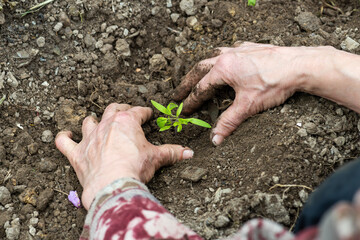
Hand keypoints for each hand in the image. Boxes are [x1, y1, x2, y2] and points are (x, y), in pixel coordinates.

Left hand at [55, 103, 193, 209]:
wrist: (112, 185)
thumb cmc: (134, 167)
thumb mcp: (156, 158)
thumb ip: (173, 152)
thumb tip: (190, 153)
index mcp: (126, 122)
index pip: (138, 112)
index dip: (144, 112)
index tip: (148, 114)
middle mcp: (106, 125)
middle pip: (112, 109)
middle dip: (120, 109)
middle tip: (126, 112)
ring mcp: (89, 138)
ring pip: (89, 121)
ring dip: (93, 121)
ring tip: (96, 121)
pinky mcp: (76, 153)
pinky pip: (64, 142)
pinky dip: (63, 138)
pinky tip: (66, 135)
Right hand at [173, 42, 311, 145]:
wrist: (299, 66)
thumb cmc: (274, 83)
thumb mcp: (248, 106)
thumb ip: (228, 122)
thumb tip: (215, 139)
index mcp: (222, 69)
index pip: (200, 89)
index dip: (190, 101)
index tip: (182, 110)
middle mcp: (226, 56)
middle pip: (199, 69)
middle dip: (187, 82)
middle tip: (178, 93)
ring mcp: (238, 50)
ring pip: (212, 56)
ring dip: (202, 68)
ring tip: (196, 76)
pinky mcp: (249, 47)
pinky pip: (228, 51)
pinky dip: (220, 58)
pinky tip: (224, 61)